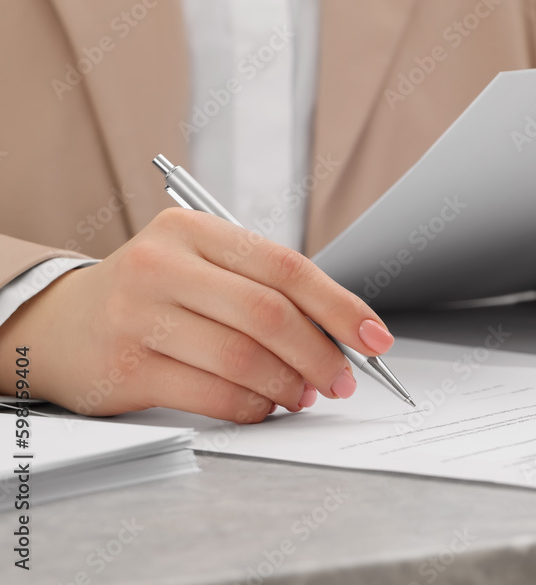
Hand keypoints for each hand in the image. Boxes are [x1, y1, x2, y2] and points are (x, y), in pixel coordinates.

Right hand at [0, 209, 395, 422]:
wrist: (59, 323)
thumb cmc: (154, 293)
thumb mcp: (201, 266)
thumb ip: (264, 287)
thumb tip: (342, 332)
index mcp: (192, 230)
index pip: (286, 267)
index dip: (340, 306)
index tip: (375, 338)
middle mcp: (162, 266)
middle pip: (269, 314)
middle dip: (321, 354)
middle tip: (344, 380)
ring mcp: (140, 317)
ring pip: (244, 358)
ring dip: (289, 385)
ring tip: (305, 395)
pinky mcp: (127, 369)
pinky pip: (213, 394)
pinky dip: (254, 406)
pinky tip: (265, 406)